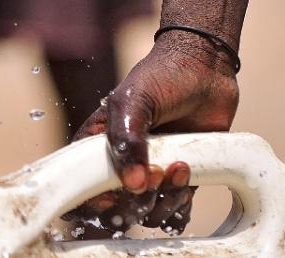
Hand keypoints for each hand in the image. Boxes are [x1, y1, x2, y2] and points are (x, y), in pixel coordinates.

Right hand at [66, 31, 239, 234]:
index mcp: (96, 146)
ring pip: (149, 214)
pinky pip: (176, 213)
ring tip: (179, 166)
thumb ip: (127, 141)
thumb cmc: (161, 77)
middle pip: (117, 209)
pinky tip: (188, 173)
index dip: (90, 203)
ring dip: (165, 201)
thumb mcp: (132, 101)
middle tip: (156, 172)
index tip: (112, 195)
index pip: (79, 188)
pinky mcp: (180, 180)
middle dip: (137, 201)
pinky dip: (182, 204)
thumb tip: (134, 185)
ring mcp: (151, 174)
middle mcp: (121, 164)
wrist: (206, 69)